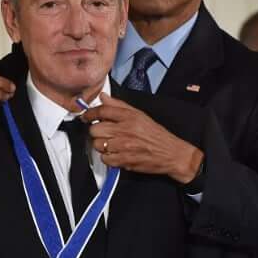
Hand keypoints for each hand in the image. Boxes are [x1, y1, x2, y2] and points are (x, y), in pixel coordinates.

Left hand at [81, 93, 202, 183]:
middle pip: (95, 129)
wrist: (171, 153)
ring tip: (111, 144)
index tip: (86, 116)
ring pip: (98, 144)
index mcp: (129, 116)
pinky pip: (105, 159)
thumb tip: (103, 97)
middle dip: (96, 131)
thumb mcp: (139, 115)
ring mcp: (124, 146)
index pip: (102, 110)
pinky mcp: (125, 160)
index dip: (90, 113)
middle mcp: (125, 130)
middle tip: (103, 133)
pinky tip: (115, 154)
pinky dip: (108, 158)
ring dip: (102, 145)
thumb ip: (119, 105)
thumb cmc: (156, 135)